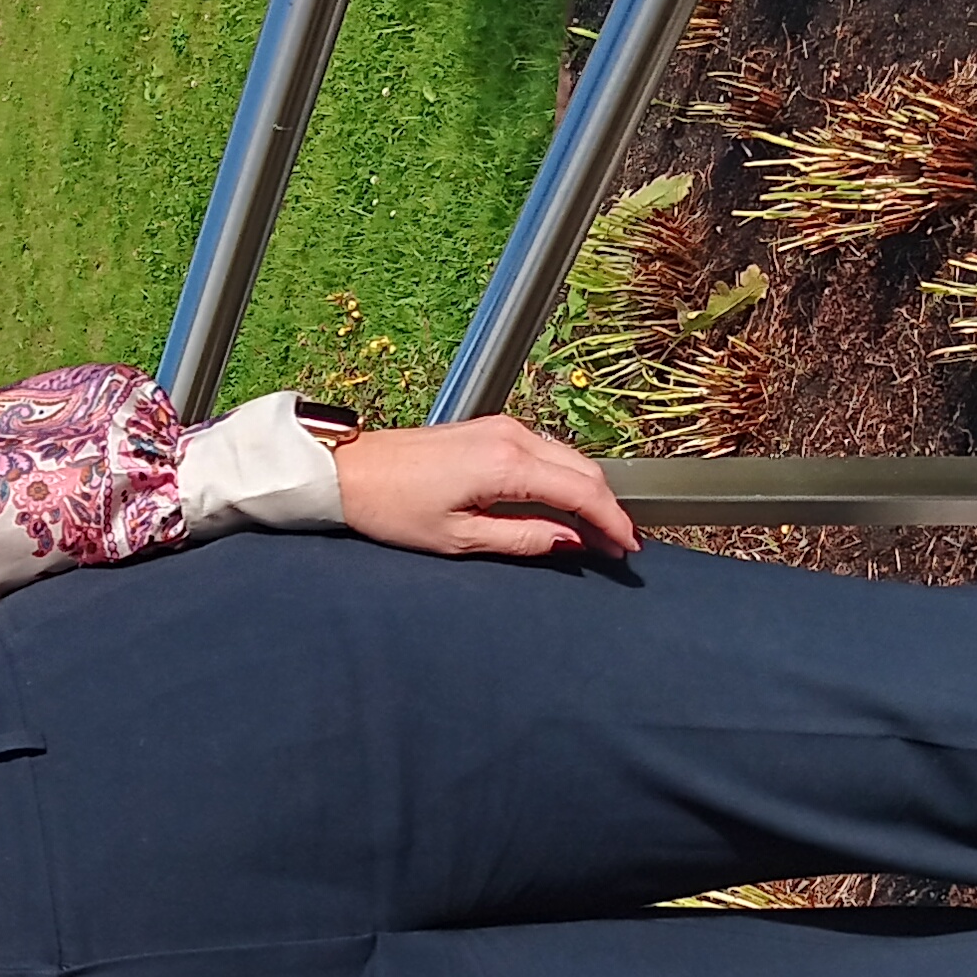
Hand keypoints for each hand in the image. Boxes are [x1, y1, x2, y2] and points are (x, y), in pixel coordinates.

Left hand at [332, 418, 639, 560]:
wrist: (348, 471)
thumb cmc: (391, 506)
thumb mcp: (458, 538)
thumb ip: (522, 538)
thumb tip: (569, 542)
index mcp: (506, 464)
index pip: (582, 492)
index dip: (612, 523)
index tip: (627, 549)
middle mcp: (511, 436)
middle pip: (585, 471)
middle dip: (607, 509)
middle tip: (618, 547)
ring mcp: (502, 427)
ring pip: (569, 459)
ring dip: (588, 493)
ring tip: (596, 531)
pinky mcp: (491, 428)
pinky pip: (546, 452)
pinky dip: (565, 478)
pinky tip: (564, 505)